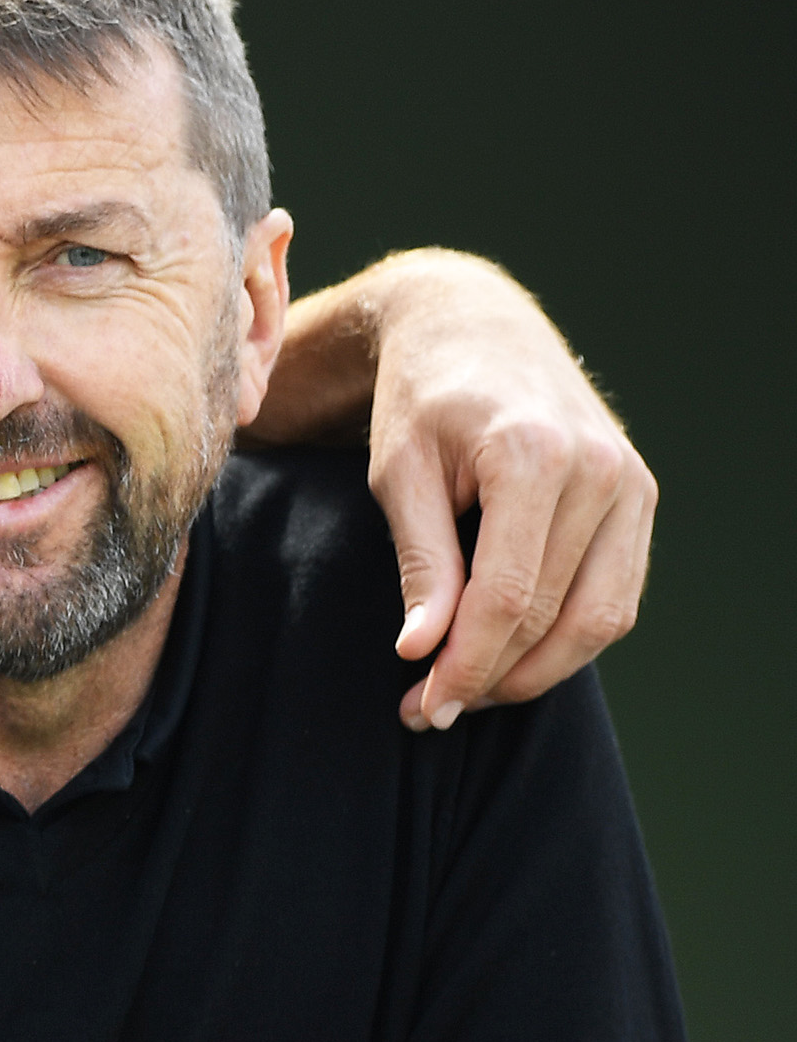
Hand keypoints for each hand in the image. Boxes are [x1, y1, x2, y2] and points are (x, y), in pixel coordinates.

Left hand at [351, 252, 654, 729]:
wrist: (474, 330)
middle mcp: (600, 470)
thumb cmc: (421, 401)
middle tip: (431, 711)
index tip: (422, 706)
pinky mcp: (642, 500)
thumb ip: (420, 562)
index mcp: (533, 457)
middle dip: (492, 677)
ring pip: (600, 618)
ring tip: (469, 692)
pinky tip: (512, 656)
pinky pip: (617, 595)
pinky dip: (571, 639)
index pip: (507, 596)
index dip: (465, 664)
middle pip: (553, 614)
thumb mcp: (398, 473)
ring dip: (536, 671)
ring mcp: (632, 485)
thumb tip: (422, 652)